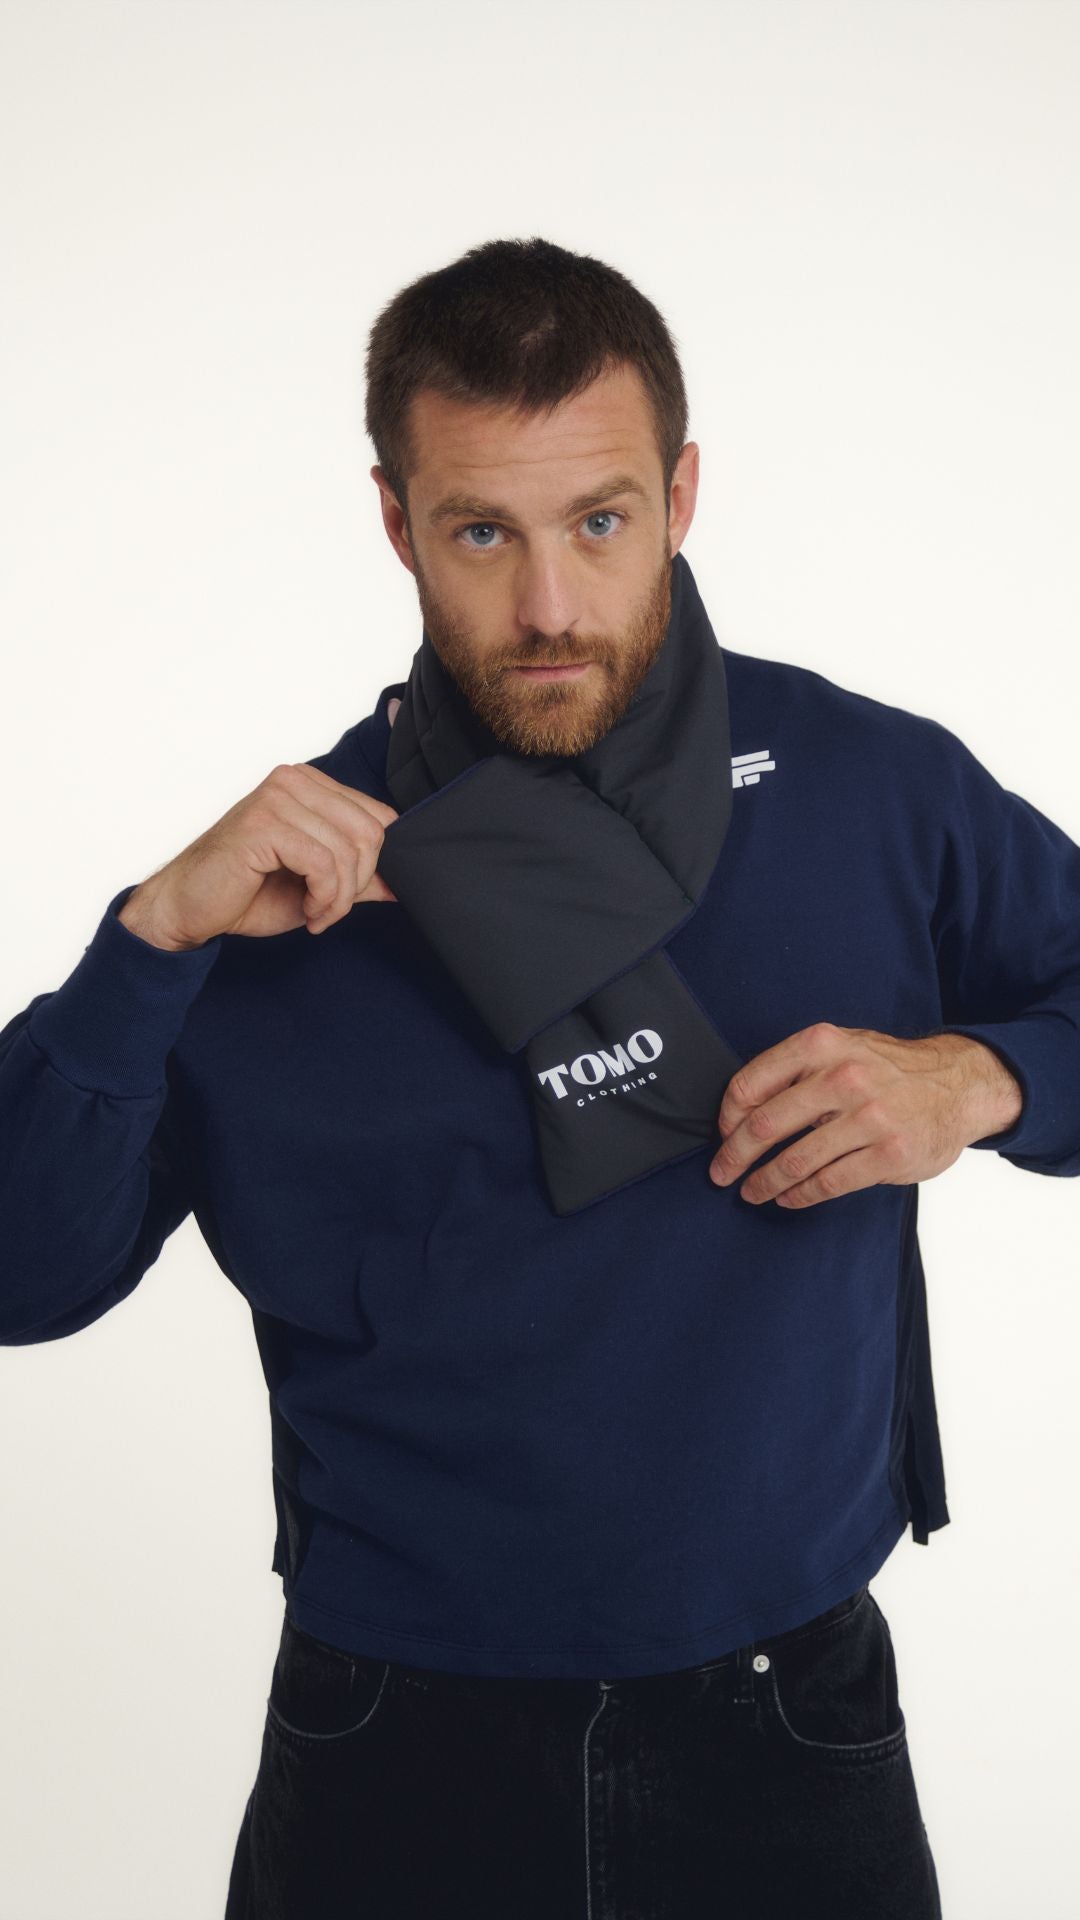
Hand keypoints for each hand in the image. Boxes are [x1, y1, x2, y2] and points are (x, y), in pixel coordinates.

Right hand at [118, 762, 399, 949]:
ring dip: (339, 898)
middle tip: (330, 911)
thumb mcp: (318, 885)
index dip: (377, 865)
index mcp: (310, 785)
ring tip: (316, 914)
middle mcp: (294, 780)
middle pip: (371, 833)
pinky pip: (324, 864)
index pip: (379, 817)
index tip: (350, 896)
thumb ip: (361, 878)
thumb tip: (406, 882)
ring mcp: (277, 797)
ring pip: (349, 851)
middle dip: (360, 884)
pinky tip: (305, 911)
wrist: (188, 909)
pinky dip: (324, 898)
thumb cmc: (247, 893)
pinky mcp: (263, 823)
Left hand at [709, 1023, 1023, 1208]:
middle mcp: (843, 1078)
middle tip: (721, 1173)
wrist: (958, 1085)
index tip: (723, 1134)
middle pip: (765, 1125)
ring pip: (794, 1160)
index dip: (728, 1117)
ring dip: (764, 1181)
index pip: (752, 1084)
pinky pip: (828, 1182)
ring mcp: (868, 1118)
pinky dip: (800, 1195)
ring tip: (752, 1191)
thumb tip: (743, 1109)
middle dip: (734, 1156)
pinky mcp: (889, 1154)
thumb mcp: (843, 1046)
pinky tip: (788, 1198)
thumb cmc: (889, 1070)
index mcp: (822, 1046)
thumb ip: (798, 1068)